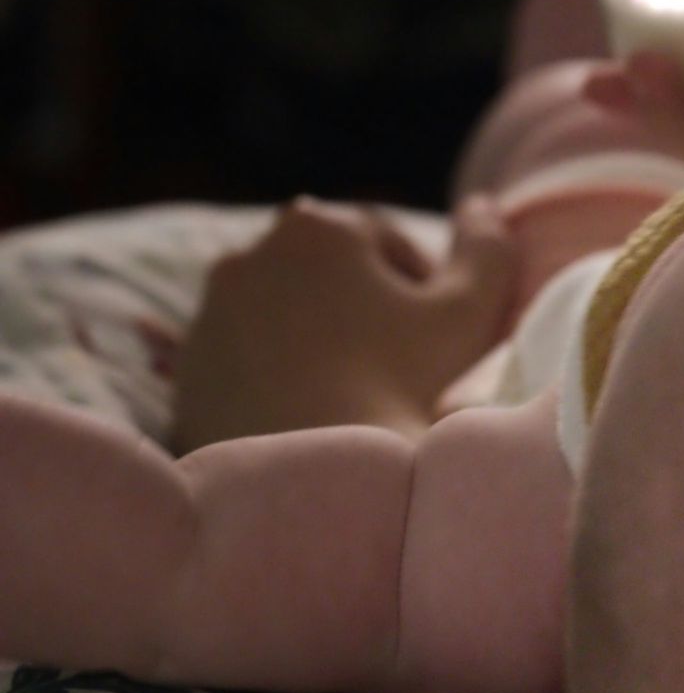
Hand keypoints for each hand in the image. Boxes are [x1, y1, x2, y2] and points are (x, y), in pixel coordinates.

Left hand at [173, 197, 514, 451]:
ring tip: (354, 397)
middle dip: (365, 310)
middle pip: (329, 276)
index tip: (440, 340)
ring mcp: (208, 317)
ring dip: (318, 343)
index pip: (387, 242)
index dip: (425, 289)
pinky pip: (245, 365)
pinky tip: (311, 420)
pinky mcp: (188, 375)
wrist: (319, 485)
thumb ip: (486, 248)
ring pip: (284, 318)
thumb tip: (482, 206)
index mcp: (316, 225)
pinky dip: (276, 381)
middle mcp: (247, 255)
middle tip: (401, 370)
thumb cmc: (403, 386)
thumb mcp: (468, 311)